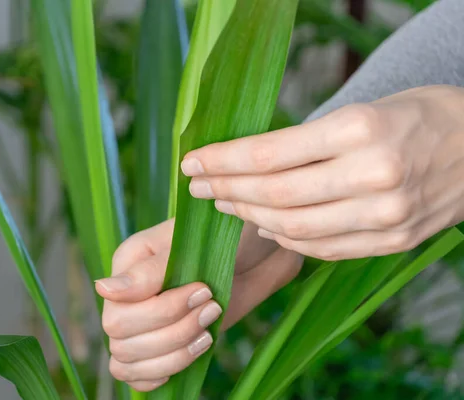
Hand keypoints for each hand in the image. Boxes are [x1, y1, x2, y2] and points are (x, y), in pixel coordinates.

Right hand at [95, 219, 300, 390]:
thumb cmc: (224, 238)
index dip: (162, 311)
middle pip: (121, 340)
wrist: (257, 254)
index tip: (203, 290)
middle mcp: (127, 296)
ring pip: (127, 362)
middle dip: (173, 332)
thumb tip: (103, 288)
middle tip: (211, 308)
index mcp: (126, 266)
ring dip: (174, 354)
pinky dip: (157, 375)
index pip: (119, 311)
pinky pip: (136, 374)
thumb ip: (148, 270)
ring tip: (208, 332)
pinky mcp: (162, 343)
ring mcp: (143, 322)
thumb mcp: (189, 244)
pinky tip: (186, 356)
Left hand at [182, 85, 463, 260]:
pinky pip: (323, 248)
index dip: (222, 160)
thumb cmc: (414, 117)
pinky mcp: (393, 241)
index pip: (270, 153)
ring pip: (294, 227)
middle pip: (275, 194)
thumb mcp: (361, 111)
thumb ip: (307, 144)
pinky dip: (286, 239)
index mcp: (361, 130)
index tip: (192, 162)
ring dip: (250, 217)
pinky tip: (264, 226)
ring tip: (224, 205)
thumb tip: (248, 169)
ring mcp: (386, 215)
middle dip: (227, 190)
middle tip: (198, 186)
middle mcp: (374, 175)